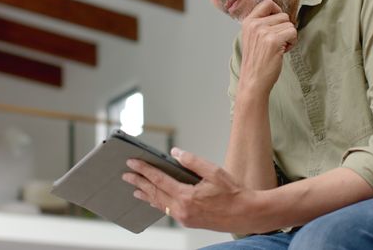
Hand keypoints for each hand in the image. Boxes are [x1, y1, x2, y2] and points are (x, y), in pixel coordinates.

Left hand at [122, 148, 260, 232]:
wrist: (246, 214)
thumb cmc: (233, 193)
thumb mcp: (214, 171)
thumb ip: (192, 161)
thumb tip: (175, 152)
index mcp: (187, 196)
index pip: (159, 180)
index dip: (144, 170)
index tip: (132, 162)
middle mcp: (182, 210)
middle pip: (155, 193)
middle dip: (139, 182)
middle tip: (125, 174)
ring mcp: (185, 218)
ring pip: (160, 204)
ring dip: (146, 195)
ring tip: (134, 188)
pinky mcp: (189, 221)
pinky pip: (168, 210)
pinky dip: (159, 203)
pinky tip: (154, 200)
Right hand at [239, 0, 296, 94]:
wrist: (253, 80)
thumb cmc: (256, 61)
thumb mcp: (252, 38)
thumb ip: (261, 24)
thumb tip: (281, 14)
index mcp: (248, 22)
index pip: (268, 3)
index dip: (277, 11)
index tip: (277, 24)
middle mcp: (254, 24)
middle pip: (283, 15)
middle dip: (284, 28)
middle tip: (276, 42)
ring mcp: (263, 31)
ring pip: (289, 24)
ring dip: (289, 36)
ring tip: (278, 48)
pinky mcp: (273, 40)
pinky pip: (293, 32)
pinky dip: (292, 42)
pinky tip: (283, 51)